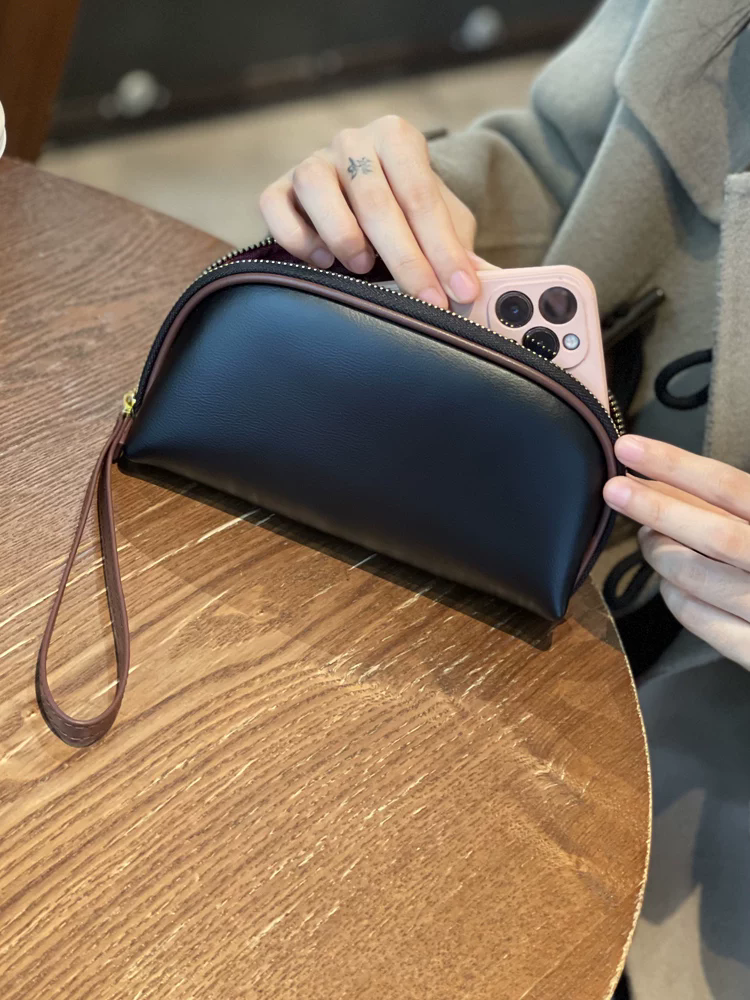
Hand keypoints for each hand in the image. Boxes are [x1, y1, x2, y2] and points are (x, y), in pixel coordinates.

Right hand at [259, 115, 478, 308]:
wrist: (368, 195)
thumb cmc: (408, 212)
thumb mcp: (442, 222)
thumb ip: (459, 248)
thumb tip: (482, 287)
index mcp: (397, 138)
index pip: (422, 196)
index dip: (445, 249)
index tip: (463, 291)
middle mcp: (351, 142)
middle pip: (375, 200)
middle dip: (406, 260)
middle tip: (428, 303)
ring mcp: (311, 162)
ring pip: (318, 189)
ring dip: (343, 235)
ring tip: (363, 267)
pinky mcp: (278, 188)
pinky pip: (275, 207)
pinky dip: (297, 237)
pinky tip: (322, 260)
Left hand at [603, 435, 749, 667]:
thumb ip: (739, 502)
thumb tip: (667, 482)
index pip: (730, 487)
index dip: (676, 465)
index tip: (631, 449)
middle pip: (711, 533)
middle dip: (656, 508)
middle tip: (614, 490)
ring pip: (695, 577)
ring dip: (660, 553)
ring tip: (649, 537)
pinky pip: (699, 618)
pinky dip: (674, 595)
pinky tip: (670, 581)